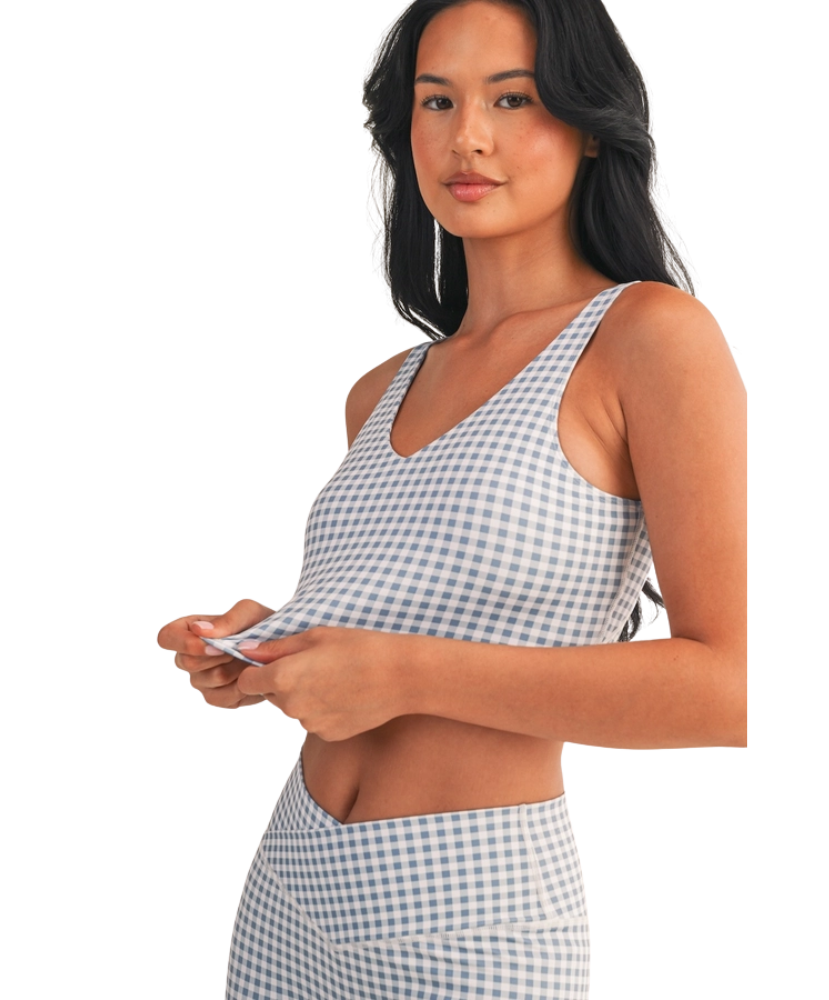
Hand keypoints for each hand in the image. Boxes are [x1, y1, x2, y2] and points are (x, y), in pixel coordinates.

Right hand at [157, 598, 274, 709]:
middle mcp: (187, 656)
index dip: (184, 643)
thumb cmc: (261, 624)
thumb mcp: (250, 612)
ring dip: (235, 670)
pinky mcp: (214, 697)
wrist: (281, 649)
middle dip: (220, 656)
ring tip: (250, 659)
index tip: (214, 644)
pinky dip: (240, 688)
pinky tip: (251, 676)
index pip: (166, 637)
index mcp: (188, 630)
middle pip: (188, 663)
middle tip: (243, 648)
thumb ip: (227, 619)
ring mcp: (199, 680)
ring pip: (207, 682)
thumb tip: (199, 630)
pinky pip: (220, 699)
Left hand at [235, 626, 405, 740]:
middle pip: (270, 696)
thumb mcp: (316, 636)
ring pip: (293, 709)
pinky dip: (322, 709)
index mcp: (282, 678)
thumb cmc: (359, 648)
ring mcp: (309, 724)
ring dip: (303, 696)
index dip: (256, 670)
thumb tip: (246, 650)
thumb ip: (276, 647)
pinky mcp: (327, 735)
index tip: (273, 662)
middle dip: (282, 682)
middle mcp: (290, 706)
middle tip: (314, 665)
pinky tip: (345, 694)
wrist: (400, 676)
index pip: (246, 682)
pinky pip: (314, 720)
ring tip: (334, 678)